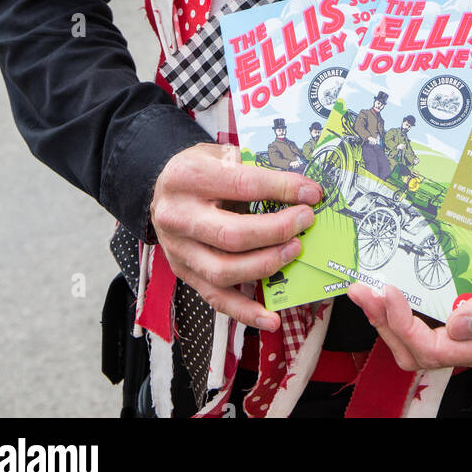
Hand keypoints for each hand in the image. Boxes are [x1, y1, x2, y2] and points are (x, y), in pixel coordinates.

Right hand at [150, 142, 321, 331]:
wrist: (160, 191)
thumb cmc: (199, 170)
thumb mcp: (218, 154)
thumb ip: (253, 168)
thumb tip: (299, 187)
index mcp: (188, 178)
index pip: (242, 184)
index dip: (281, 189)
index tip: (312, 193)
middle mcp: (178, 216)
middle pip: (232, 234)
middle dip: (276, 230)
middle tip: (305, 220)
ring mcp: (179, 250)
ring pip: (224, 271)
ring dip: (267, 265)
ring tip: (295, 250)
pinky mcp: (184, 273)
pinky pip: (216, 299)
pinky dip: (245, 312)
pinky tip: (271, 317)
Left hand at [346, 208, 471, 371]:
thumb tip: (459, 328)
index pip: (437, 350)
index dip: (406, 327)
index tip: (390, 292)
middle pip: (417, 351)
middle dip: (385, 323)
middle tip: (364, 291)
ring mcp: (461, 332)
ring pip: (412, 343)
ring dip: (384, 320)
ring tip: (365, 292)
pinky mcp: (452, 315)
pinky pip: (418, 325)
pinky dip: (394, 312)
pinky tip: (382, 292)